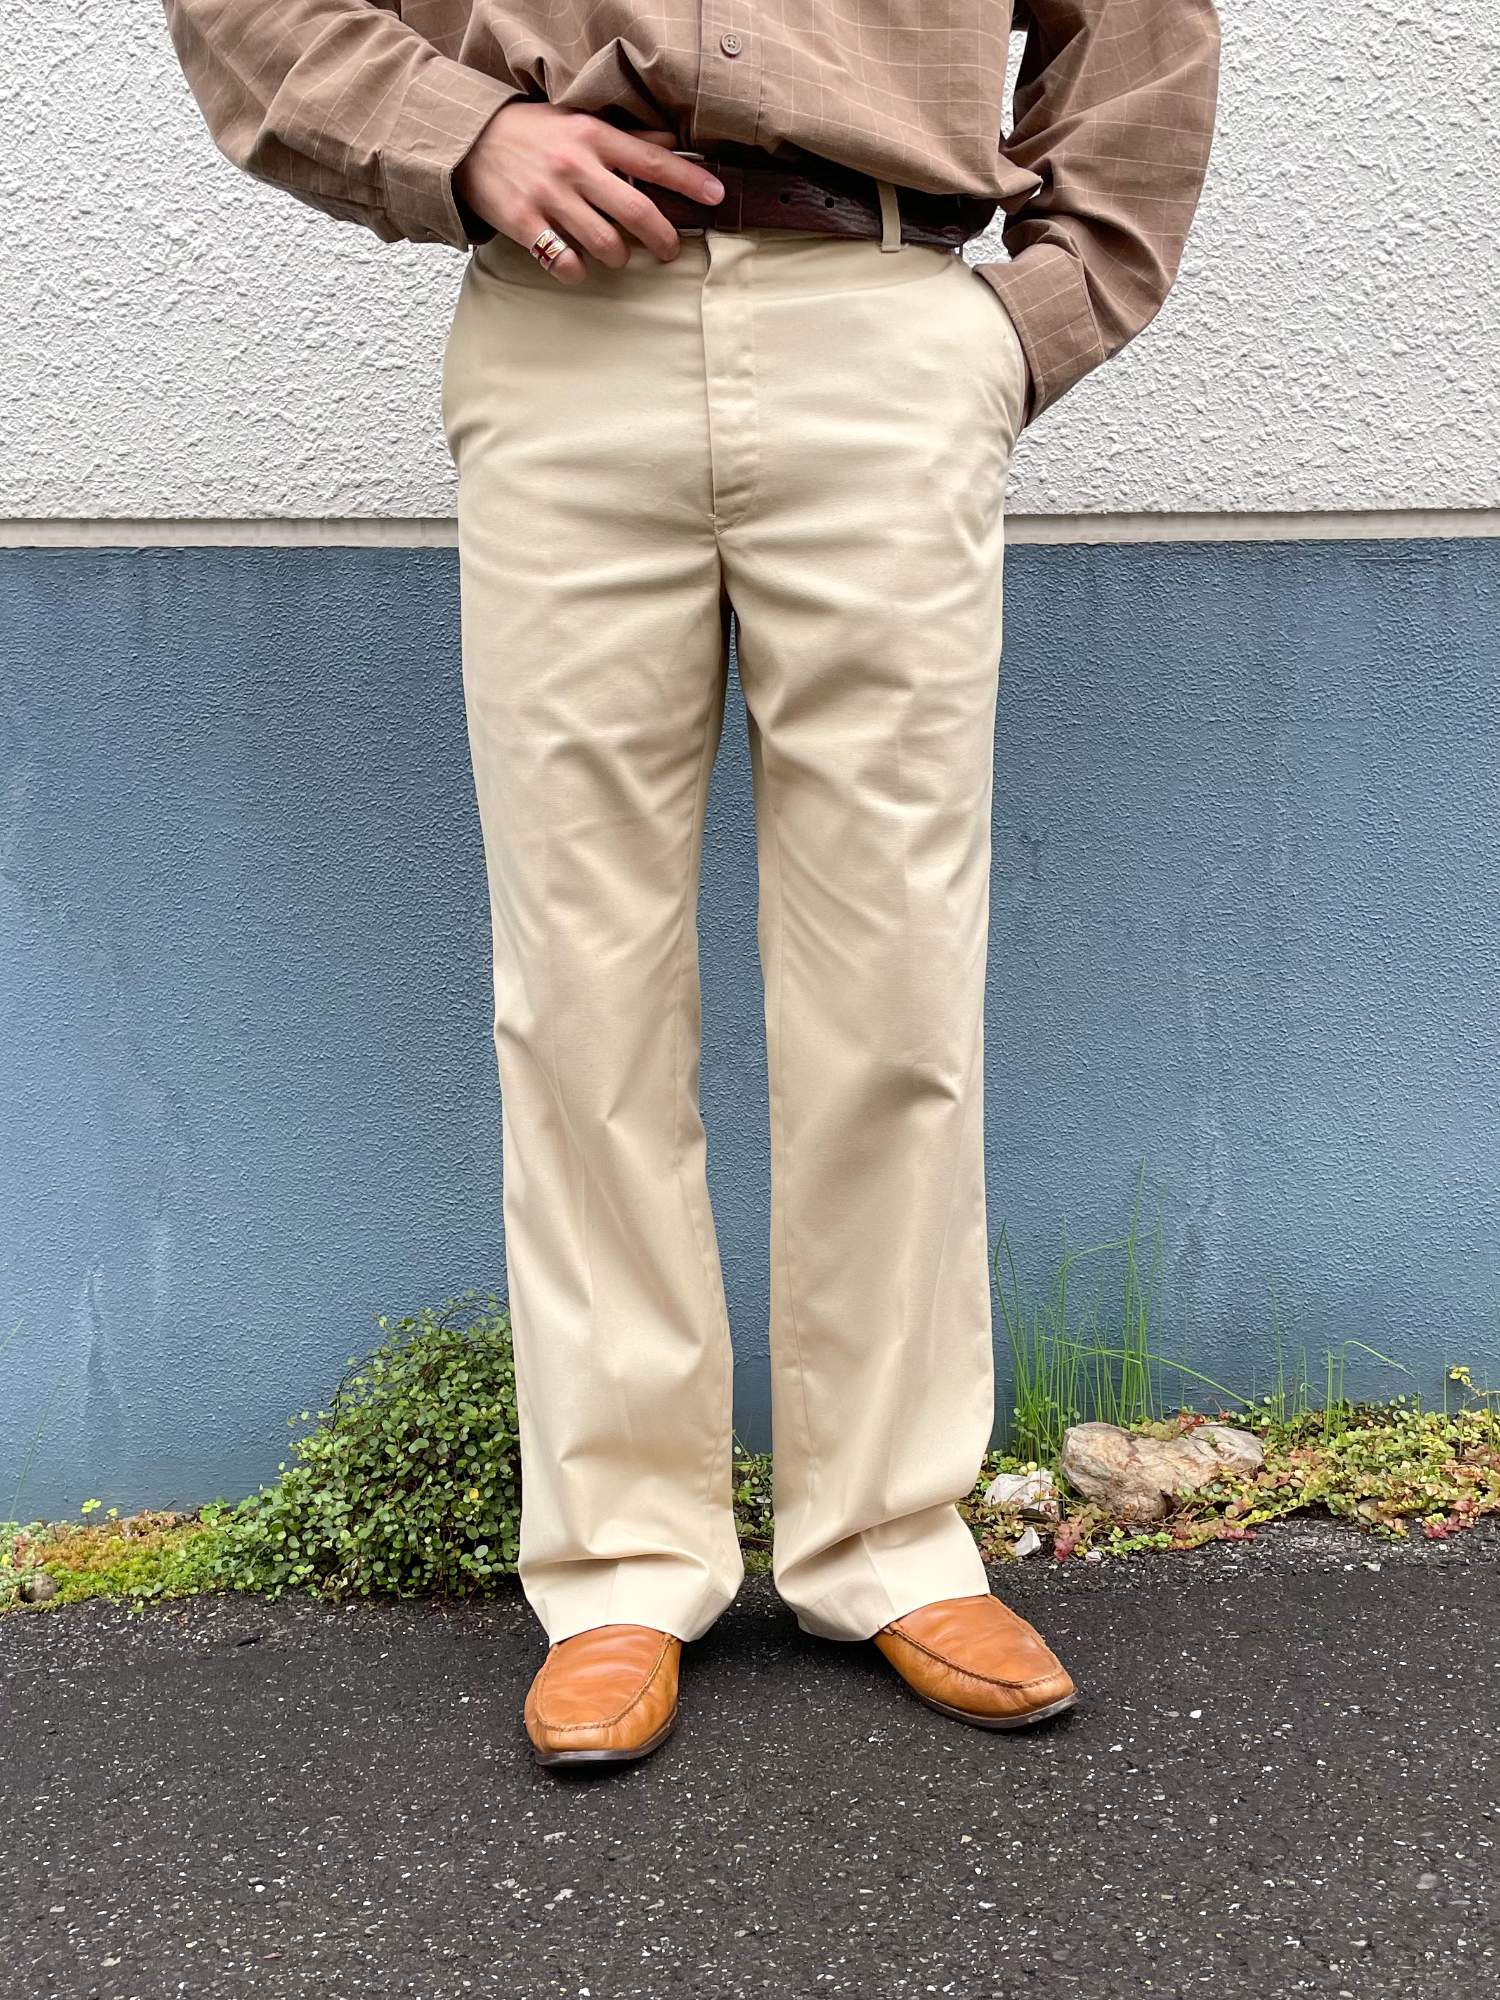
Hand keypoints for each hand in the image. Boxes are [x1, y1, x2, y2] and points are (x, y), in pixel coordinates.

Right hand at [455, 102, 724, 282]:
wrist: (469, 139)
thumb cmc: (532, 133)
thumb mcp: (578, 123)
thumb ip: (624, 139)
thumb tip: (669, 144)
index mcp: (593, 138)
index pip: (653, 162)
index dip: (690, 181)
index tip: (717, 196)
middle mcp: (575, 167)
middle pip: (638, 213)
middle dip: (663, 239)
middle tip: (670, 250)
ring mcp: (549, 197)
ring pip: (607, 245)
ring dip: (619, 258)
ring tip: (616, 254)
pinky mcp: (524, 223)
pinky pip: (565, 263)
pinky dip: (576, 271)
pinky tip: (576, 263)